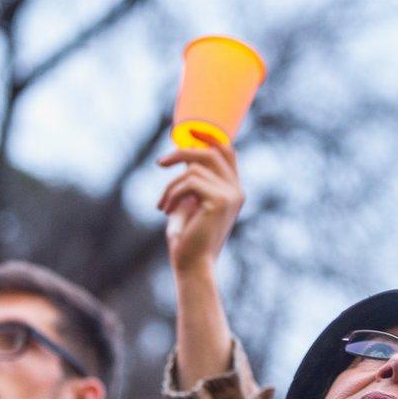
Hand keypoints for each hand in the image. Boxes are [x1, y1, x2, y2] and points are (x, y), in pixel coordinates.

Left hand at [157, 130, 243, 274]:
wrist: (193, 265)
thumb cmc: (188, 239)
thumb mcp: (189, 204)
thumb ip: (191, 182)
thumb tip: (181, 156)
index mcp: (234, 191)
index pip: (227, 153)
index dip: (209, 137)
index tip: (188, 133)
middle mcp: (237, 191)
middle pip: (210, 153)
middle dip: (182, 153)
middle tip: (160, 163)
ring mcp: (230, 195)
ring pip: (193, 169)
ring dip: (171, 186)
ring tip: (162, 205)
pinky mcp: (218, 201)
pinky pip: (188, 182)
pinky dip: (171, 194)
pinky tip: (165, 210)